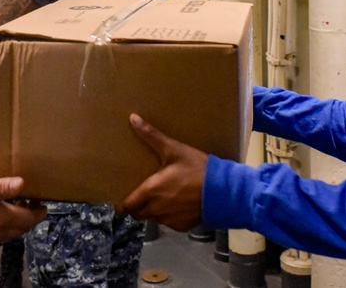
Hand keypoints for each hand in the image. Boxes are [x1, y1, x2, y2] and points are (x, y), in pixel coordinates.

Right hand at [0, 175, 45, 247]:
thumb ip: (1, 186)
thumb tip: (22, 184)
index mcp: (0, 219)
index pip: (29, 219)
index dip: (39, 212)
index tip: (43, 202)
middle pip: (22, 228)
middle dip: (29, 216)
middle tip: (30, 201)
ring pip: (10, 234)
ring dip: (17, 222)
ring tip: (14, 205)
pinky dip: (4, 227)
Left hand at [117, 114, 207, 231]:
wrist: (223, 190)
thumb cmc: (195, 168)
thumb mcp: (174, 149)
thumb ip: (151, 136)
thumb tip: (132, 118)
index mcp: (150, 191)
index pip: (127, 206)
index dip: (123, 204)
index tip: (122, 200)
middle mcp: (156, 209)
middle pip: (139, 214)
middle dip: (138, 207)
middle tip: (142, 195)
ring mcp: (170, 220)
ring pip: (154, 218)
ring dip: (154, 211)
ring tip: (161, 198)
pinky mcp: (182, 226)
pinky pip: (170, 223)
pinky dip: (170, 216)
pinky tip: (178, 205)